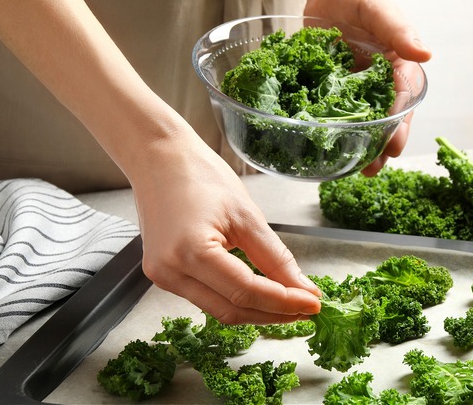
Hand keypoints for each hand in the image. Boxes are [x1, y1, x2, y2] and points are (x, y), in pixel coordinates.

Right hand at [133, 127, 321, 324]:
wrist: (159, 159)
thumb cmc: (201, 176)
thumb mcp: (247, 214)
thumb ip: (275, 257)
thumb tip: (303, 289)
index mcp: (192, 253)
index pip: (247, 292)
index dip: (284, 303)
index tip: (314, 304)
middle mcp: (170, 272)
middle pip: (232, 310)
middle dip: (273, 313)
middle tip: (307, 307)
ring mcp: (162, 277)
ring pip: (219, 310)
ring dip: (256, 311)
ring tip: (288, 303)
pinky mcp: (162, 276)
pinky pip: (205, 298)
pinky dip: (235, 299)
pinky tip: (259, 293)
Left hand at [304, 0, 431, 175]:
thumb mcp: (379, 10)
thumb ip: (398, 30)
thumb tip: (424, 54)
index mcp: (399, 67)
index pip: (403, 101)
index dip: (399, 125)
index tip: (394, 146)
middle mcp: (381, 83)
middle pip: (385, 120)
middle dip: (381, 146)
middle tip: (372, 169)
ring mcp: (357, 89)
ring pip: (362, 124)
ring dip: (360, 147)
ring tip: (353, 170)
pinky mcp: (334, 91)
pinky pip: (335, 114)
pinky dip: (333, 132)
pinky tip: (326, 149)